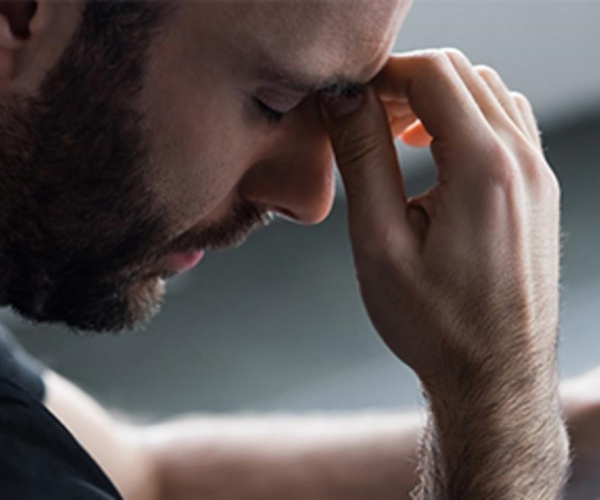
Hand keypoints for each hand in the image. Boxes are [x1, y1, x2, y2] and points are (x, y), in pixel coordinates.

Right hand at [320, 49, 559, 393]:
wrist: (493, 375)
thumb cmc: (434, 323)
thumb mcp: (379, 242)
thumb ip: (363, 159)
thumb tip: (344, 99)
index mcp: (485, 168)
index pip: (433, 73)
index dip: (382, 75)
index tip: (349, 101)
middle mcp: (524, 161)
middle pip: (462, 74)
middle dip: (407, 83)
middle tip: (366, 119)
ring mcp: (539, 175)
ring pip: (488, 94)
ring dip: (438, 100)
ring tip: (398, 136)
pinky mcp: (540, 192)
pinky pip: (508, 126)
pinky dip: (468, 121)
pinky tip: (438, 156)